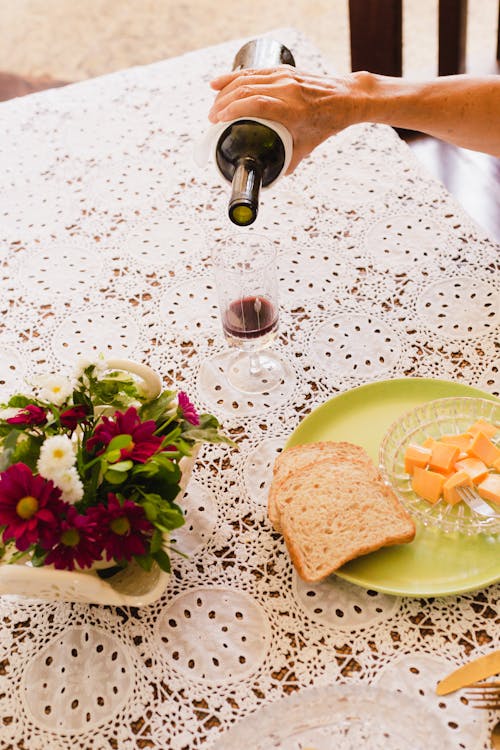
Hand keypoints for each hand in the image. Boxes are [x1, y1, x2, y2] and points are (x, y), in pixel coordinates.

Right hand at [209, 67, 365, 172]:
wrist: (346, 97)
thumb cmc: (328, 122)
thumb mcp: (308, 146)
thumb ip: (288, 161)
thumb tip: (271, 176)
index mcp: (292, 109)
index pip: (255, 104)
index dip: (233, 110)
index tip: (218, 121)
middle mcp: (287, 89)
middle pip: (246, 90)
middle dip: (223, 103)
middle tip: (211, 119)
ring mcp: (284, 77)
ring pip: (246, 78)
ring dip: (225, 91)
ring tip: (212, 105)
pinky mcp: (283, 71)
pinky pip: (254, 71)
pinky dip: (233, 76)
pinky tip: (218, 83)